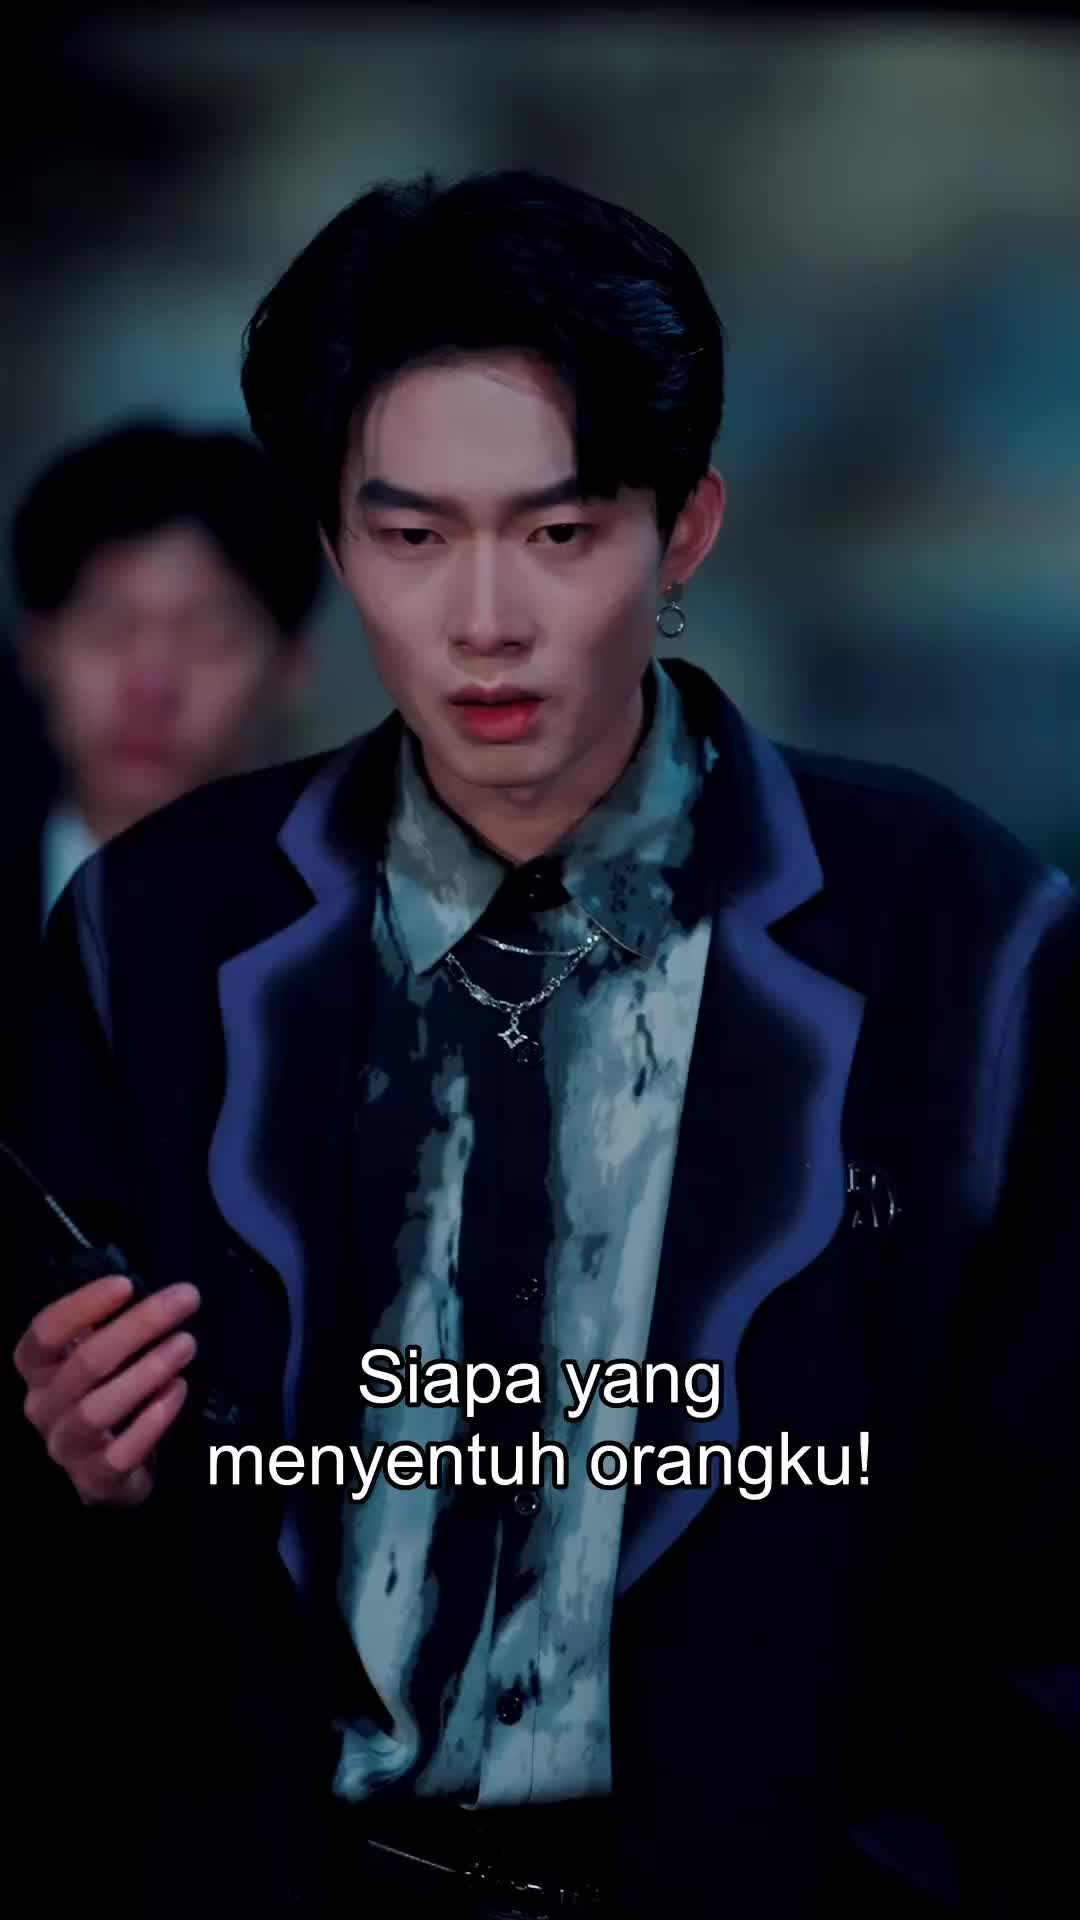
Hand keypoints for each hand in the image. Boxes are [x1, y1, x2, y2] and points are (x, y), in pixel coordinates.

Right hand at [14, 1274, 199, 1506]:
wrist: (113, 1467)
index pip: (45, 1332)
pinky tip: (178, 1391)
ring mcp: (65, 1447)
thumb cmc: (109, 1390)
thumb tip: (158, 1293)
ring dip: (147, 1372)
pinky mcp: (93, 1481)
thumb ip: (113, 1325)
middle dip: (138, 1326)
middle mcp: (43, 1406)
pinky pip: (119, 1454)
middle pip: (84, 1363)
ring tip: (186, 1344)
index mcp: (38, 1369)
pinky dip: (152, 1422)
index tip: (126, 1285)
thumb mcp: (101, 1353)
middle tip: (186, 1300)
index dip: (82, 1306)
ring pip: (97, 1409)